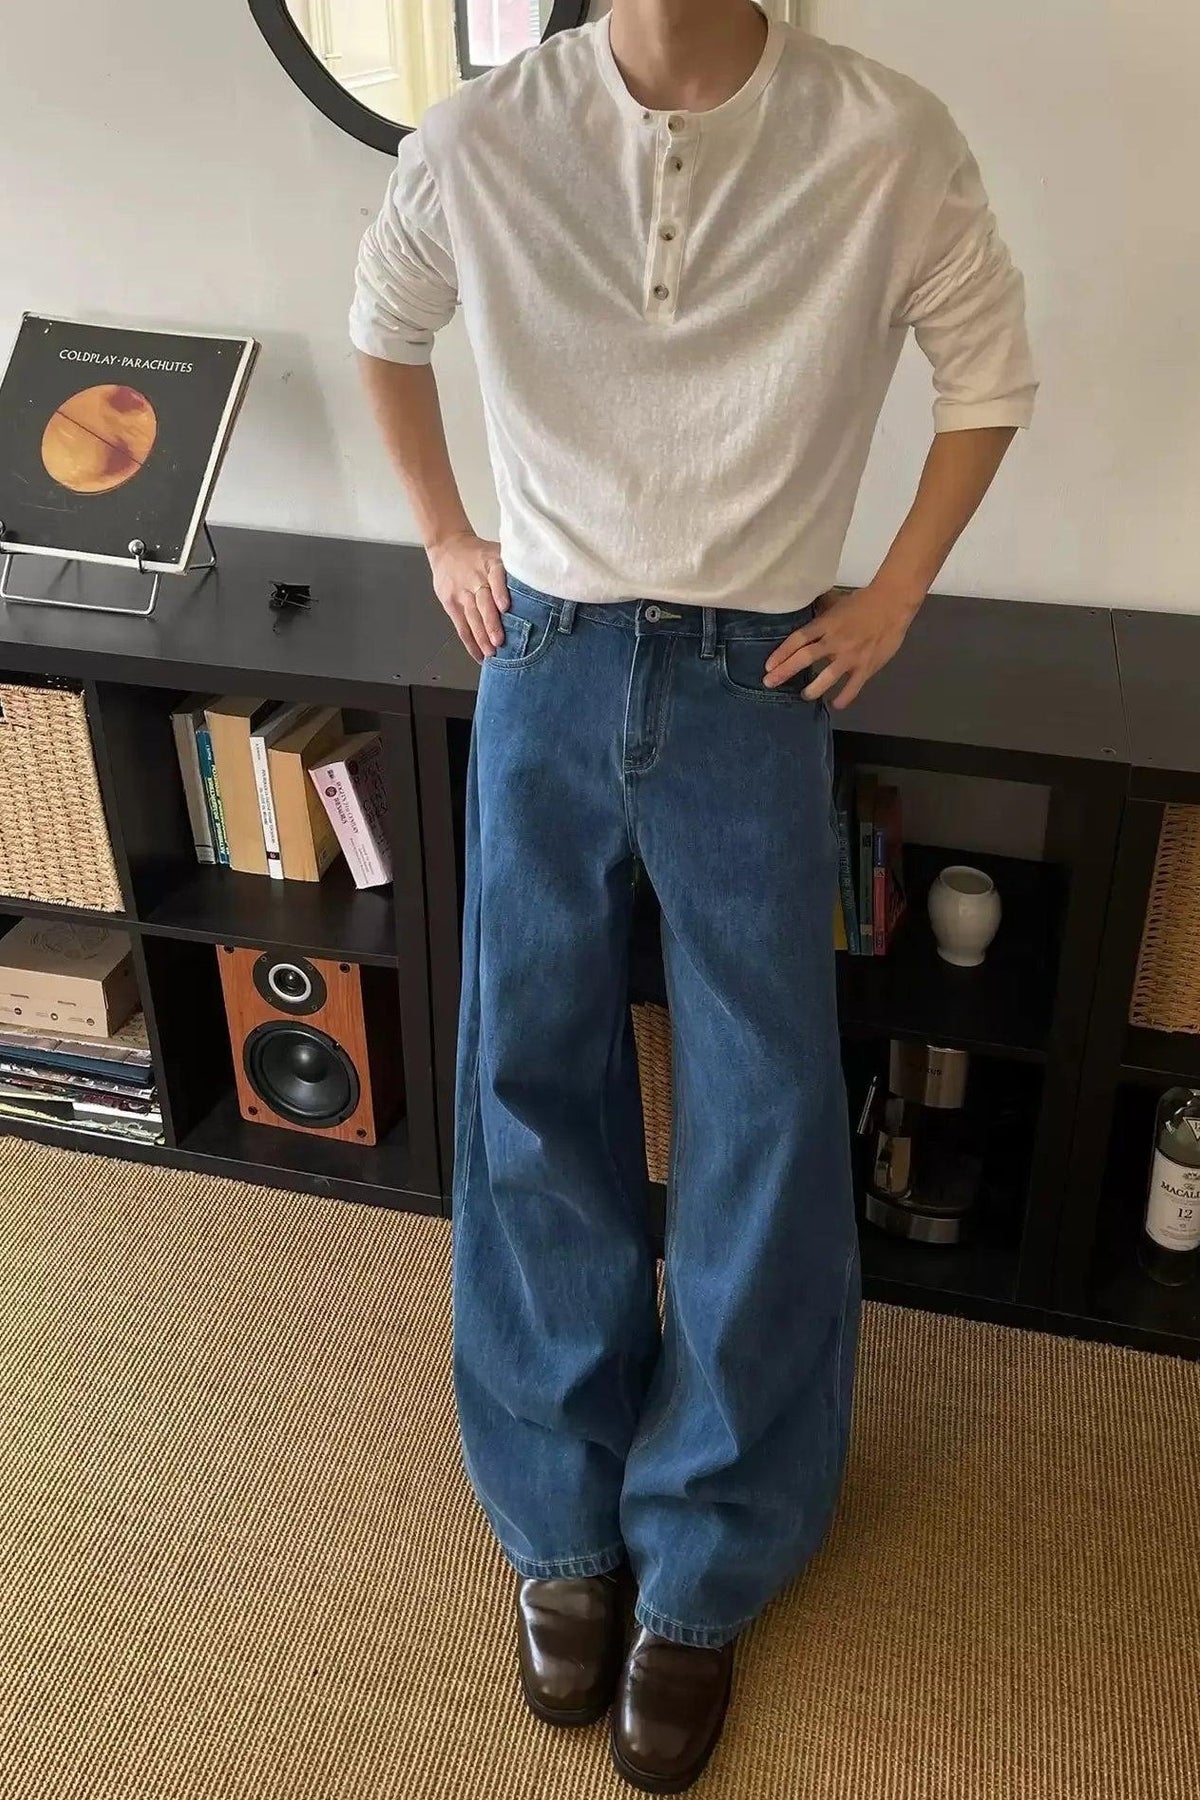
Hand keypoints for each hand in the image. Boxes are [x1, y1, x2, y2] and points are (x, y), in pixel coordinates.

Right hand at [426, 529, 508, 661]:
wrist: (447, 546)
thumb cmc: (480, 554)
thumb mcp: (497, 553)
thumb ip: (514, 569)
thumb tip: (544, 585)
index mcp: (491, 564)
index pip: (495, 578)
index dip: (500, 592)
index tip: (505, 607)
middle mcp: (475, 578)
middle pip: (482, 603)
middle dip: (491, 623)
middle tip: (500, 641)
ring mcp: (462, 592)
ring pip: (471, 617)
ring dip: (481, 637)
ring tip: (490, 653)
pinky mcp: (451, 603)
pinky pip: (461, 626)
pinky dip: (470, 642)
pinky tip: (479, 655)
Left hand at [763, 581, 923, 709]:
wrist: (893, 604)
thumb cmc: (864, 601)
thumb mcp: (837, 601)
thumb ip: (820, 611)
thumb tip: (803, 610)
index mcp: (826, 624)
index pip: (798, 639)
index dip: (781, 653)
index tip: (768, 666)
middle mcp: (835, 641)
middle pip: (805, 658)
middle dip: (785, 671)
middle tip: (770, 683)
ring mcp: (851, 656)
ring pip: (827, 677)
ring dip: (813, 689)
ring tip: (804, 695)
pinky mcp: (867, 666)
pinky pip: (853, 686)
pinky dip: (844, 697)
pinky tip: (836, 704)